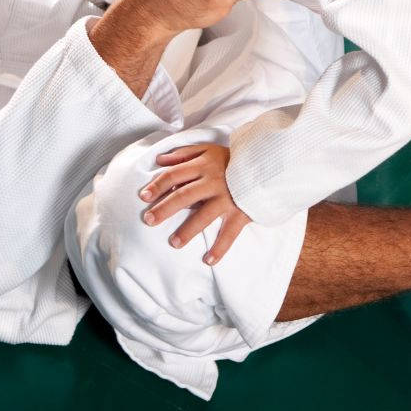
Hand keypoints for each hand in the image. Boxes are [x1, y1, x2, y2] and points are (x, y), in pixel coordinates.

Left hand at [137, 143, 252, 264]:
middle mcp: (212, 182)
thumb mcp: (208, 150)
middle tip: (148, 220)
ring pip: (203, 216)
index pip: (174, 175)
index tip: (143, 197)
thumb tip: (160, 160)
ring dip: (188, 230)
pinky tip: (208, 260)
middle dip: (164, 208)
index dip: (157, 185)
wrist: (267, 165)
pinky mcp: (241, 212)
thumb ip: (183, 154)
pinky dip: (220, 248)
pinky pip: (229, 233)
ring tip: (173, 243)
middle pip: (183, 196)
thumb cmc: (233, 159)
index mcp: (202, 166)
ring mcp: (227, 199)